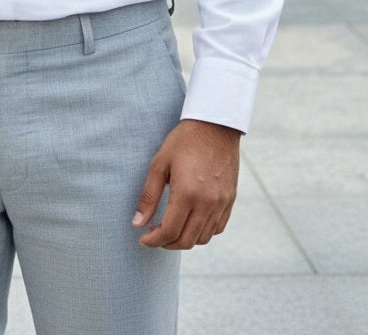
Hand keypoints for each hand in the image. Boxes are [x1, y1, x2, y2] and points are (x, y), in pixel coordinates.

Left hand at [132, 119, 239, 249]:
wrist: (215, 125)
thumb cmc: (183, 141)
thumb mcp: (159, 164)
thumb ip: (148, 196)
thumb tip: (137, 223)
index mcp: (187, 194)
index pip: (170, 232)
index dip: (154, 240)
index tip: (143, 238)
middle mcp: (207, 203)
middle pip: (187, 240)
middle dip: (167, 243)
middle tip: (155, 235)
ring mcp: (221, 203)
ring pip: (203, 238)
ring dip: (185, 240)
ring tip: (172, 229)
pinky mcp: (230, 199)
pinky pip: (218, 228)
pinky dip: (203, 232)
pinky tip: (191, 222)